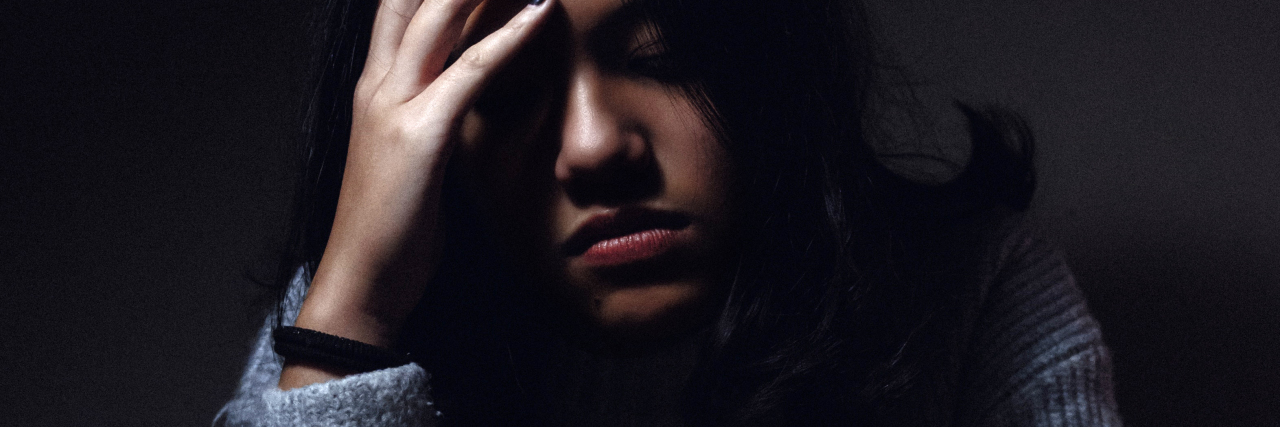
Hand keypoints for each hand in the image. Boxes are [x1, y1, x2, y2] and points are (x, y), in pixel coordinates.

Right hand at [280, 0, 552, 388]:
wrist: (364, 280)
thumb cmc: (393, 225)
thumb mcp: (413, 155)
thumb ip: (433, 113)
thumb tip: (468, 92)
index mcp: (374, 87)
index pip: (400, 8)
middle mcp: (378, 85)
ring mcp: (394, 106)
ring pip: (438, 17)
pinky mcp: (420, 135)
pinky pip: (470, 71)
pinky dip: (508, 36)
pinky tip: (540, 9)